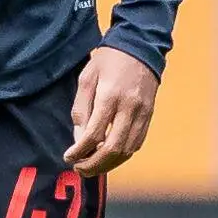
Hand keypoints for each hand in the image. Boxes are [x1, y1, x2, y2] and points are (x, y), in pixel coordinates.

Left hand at [65, 46, 160, 174]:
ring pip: (127, 150)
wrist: (140, 47)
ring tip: (93, 167)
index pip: (94, 134)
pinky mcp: (149, 116)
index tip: (68, 157)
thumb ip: (81, 109)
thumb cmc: (109, 61)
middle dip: (94, 164)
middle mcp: (129, 108)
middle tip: (80, 169)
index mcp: (110, 96)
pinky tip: (110, 157)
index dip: (79, 151)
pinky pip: (137, 143)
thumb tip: (79, 139)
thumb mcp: (87, 78)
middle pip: (113, 148)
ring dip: (109, 164)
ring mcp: (143, 113)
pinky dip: (122, 155)